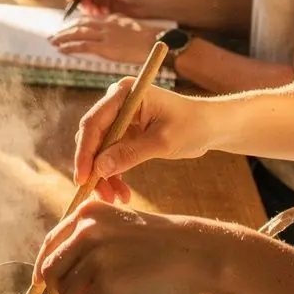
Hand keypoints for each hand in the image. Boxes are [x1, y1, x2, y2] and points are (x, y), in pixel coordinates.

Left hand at [34, 199, 231, 293]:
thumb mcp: (121, 224)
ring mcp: (96, 257)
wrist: (197, 252)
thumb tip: (61, 266)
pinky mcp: (107, 285)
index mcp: (88, 212)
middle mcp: (87, 230)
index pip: (50, 242)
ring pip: (63, 292)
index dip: (43, 266)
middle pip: (50, 269)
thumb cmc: (164, 243)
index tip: (43, 282)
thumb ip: (92, 237)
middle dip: (54, 290)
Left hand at [51, 14, 157, 68]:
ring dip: (63, 38)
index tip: (66, 28)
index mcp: (111, 20)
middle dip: (65, 30)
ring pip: (78, 34)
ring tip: (53, 42)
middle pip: (80, 25)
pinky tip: (62, 50)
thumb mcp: (130, 28)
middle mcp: (105, 25)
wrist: (155, 42)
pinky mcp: (105, 47)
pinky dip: (70, 47)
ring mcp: (105, 36)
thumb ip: (118, 29)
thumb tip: (111, 36)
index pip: (88, 20)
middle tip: (54, 35)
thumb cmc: (147, 38)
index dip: (75, 24)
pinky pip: (83, 46)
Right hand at [72, 75, 215, 202]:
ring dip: (104, 175)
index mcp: (123, 94)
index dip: (85, 152)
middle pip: (93, 138)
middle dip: (95, 168)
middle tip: (102, 195)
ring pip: (100, 150)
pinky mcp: (125, 132)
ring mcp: (120, 118)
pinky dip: (114, 173)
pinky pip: (111, 155)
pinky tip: (122, 193)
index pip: (93, 123)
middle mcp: (116, 103)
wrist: (211, 126)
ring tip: (115, 199)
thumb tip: (99, 168)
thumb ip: (130, 154)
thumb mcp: (162, 142)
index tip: (83, 178)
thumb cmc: (192, 126)